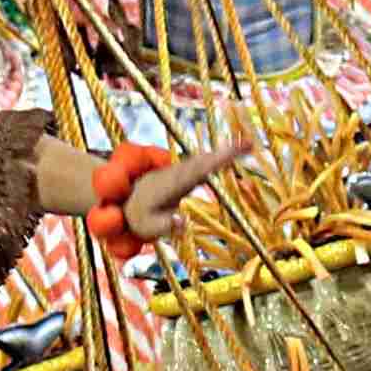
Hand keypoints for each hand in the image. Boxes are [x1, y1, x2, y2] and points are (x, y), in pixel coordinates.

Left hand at [132, 134, 254, 235]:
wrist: (122, 201)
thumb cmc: (136, 216)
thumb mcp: (146, 226)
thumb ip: (164, 225)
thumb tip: (184, 222)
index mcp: (170, 184)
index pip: (193, 171)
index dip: (212, 163)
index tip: (230, 154)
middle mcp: (176, 173)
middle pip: (204, 160)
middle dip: (225, 153)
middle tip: (249, 143)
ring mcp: (180, 171)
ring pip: (204, 159)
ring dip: (225, 152)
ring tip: (247, 144)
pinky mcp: (184, 174)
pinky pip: (204, 163)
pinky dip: (220, 157)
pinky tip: (235, 150)